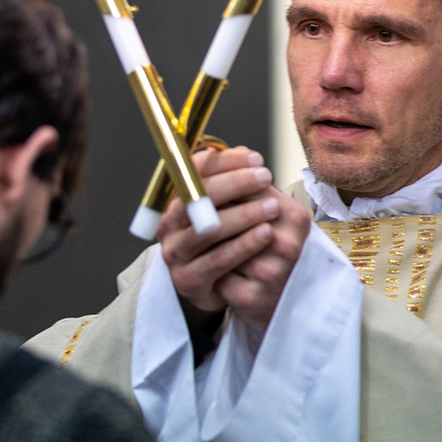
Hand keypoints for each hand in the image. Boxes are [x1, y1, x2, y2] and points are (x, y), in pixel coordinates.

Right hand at [158, 147, 309, 329]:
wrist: (214, 287)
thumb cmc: (222, 240)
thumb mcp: (226, 208)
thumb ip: (232, 182)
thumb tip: (245, 153)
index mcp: (174, 200)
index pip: (192, 171)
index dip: (224, 162)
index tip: (256, 158)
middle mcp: (168, 225)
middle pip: (197, 198)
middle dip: (235, 184)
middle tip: (265, 177)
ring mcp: (175, 254)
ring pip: (208, 229)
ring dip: (243, 215)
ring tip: (272, 207)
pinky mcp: (188, 280)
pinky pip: (218, 259)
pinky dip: (244, 244)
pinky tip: (266, 233)